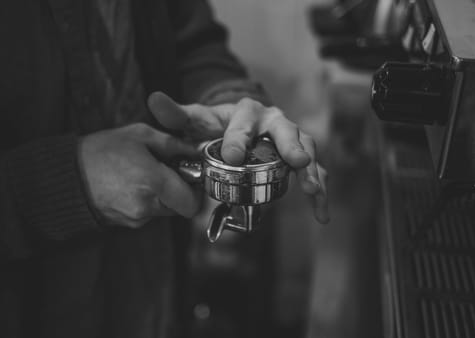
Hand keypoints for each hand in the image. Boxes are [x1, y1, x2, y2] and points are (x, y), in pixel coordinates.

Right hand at [79, 123, 201, 227]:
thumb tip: (195, 151)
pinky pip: (147, 212)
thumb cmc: (101, 151)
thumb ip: (172, 144)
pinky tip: (130, 184)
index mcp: (154, 182)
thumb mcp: (139, 135)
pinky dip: (145, 200)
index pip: (192, 203)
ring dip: (161, 195)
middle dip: (178, 190)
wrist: (66, 176)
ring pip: (163, 210)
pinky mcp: (126, 223)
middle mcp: (147, 205)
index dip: (196, 191)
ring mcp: (136, 218)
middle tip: (166, 171)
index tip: (190, 177)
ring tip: (142, 174)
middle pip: (180, 206)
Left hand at [147, 92, 328, 222]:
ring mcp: (289, 141)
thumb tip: (154, 100)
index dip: (238, 139)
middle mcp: (273, 122)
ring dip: (310, 171)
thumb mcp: (195, 119)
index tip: (233, 156)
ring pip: (306, 150)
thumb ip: (175, 114)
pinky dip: (319, 192)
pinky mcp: (297, 160)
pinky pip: (313, 173)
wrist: (239, 127)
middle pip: (286, 131)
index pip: (243, 123)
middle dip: (292, 146)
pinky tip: (320, 214)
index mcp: (247, 112)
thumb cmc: (216, 125)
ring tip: (310, 189)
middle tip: (296, 161)